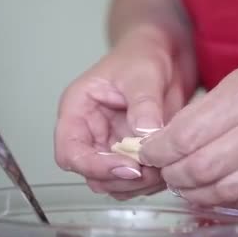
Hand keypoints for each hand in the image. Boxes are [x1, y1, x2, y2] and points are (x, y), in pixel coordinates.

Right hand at [54, 25, 191, 198]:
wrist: (166, 52)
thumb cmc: (143, 53)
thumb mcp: (144, 73)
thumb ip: (143, 104)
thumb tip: (144, 135)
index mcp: (78, 110)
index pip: (70, 152)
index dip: (95, 166)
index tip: (128, 167)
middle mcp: (91, 132)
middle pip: (91, 175)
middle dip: (122, 178)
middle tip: (152, 170)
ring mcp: (111, 146)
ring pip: (113, 184)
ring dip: (138, 184)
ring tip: (163, 166)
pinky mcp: (132, 154)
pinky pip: (134, 182)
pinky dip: (150, 182)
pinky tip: (167, 165)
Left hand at [140, 42, 237, 206]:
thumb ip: (207, 108)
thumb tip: (169, 138)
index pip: (187, 135)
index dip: (158, 149)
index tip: (146, 150)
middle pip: (201, 169)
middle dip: (171, 174)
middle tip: (162, 168)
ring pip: (222, 192)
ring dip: (192, 192)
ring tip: (182, 182)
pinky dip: (221, 199)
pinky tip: (210, 190)